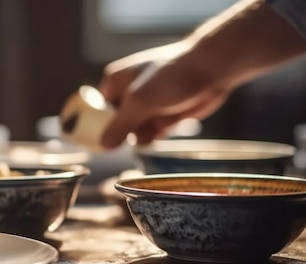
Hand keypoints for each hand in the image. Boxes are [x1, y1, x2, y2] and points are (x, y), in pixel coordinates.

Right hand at [97, 41, 232, 148]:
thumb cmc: (172, 76)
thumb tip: (102, 146)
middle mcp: (128, 93)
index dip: (100, 128)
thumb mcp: (140, 102)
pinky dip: (159, 134)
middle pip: (117, 125)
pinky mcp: (163, 113)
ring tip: (159, 122)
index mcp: (115, 82)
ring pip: (135, 132)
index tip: (104, 144)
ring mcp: (147, 104)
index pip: (98, 111)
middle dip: (127, 133)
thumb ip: (120, 125)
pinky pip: (152, 133)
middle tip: (141, 129)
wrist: (213, 69)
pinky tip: (169, 123)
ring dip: (145, 135)